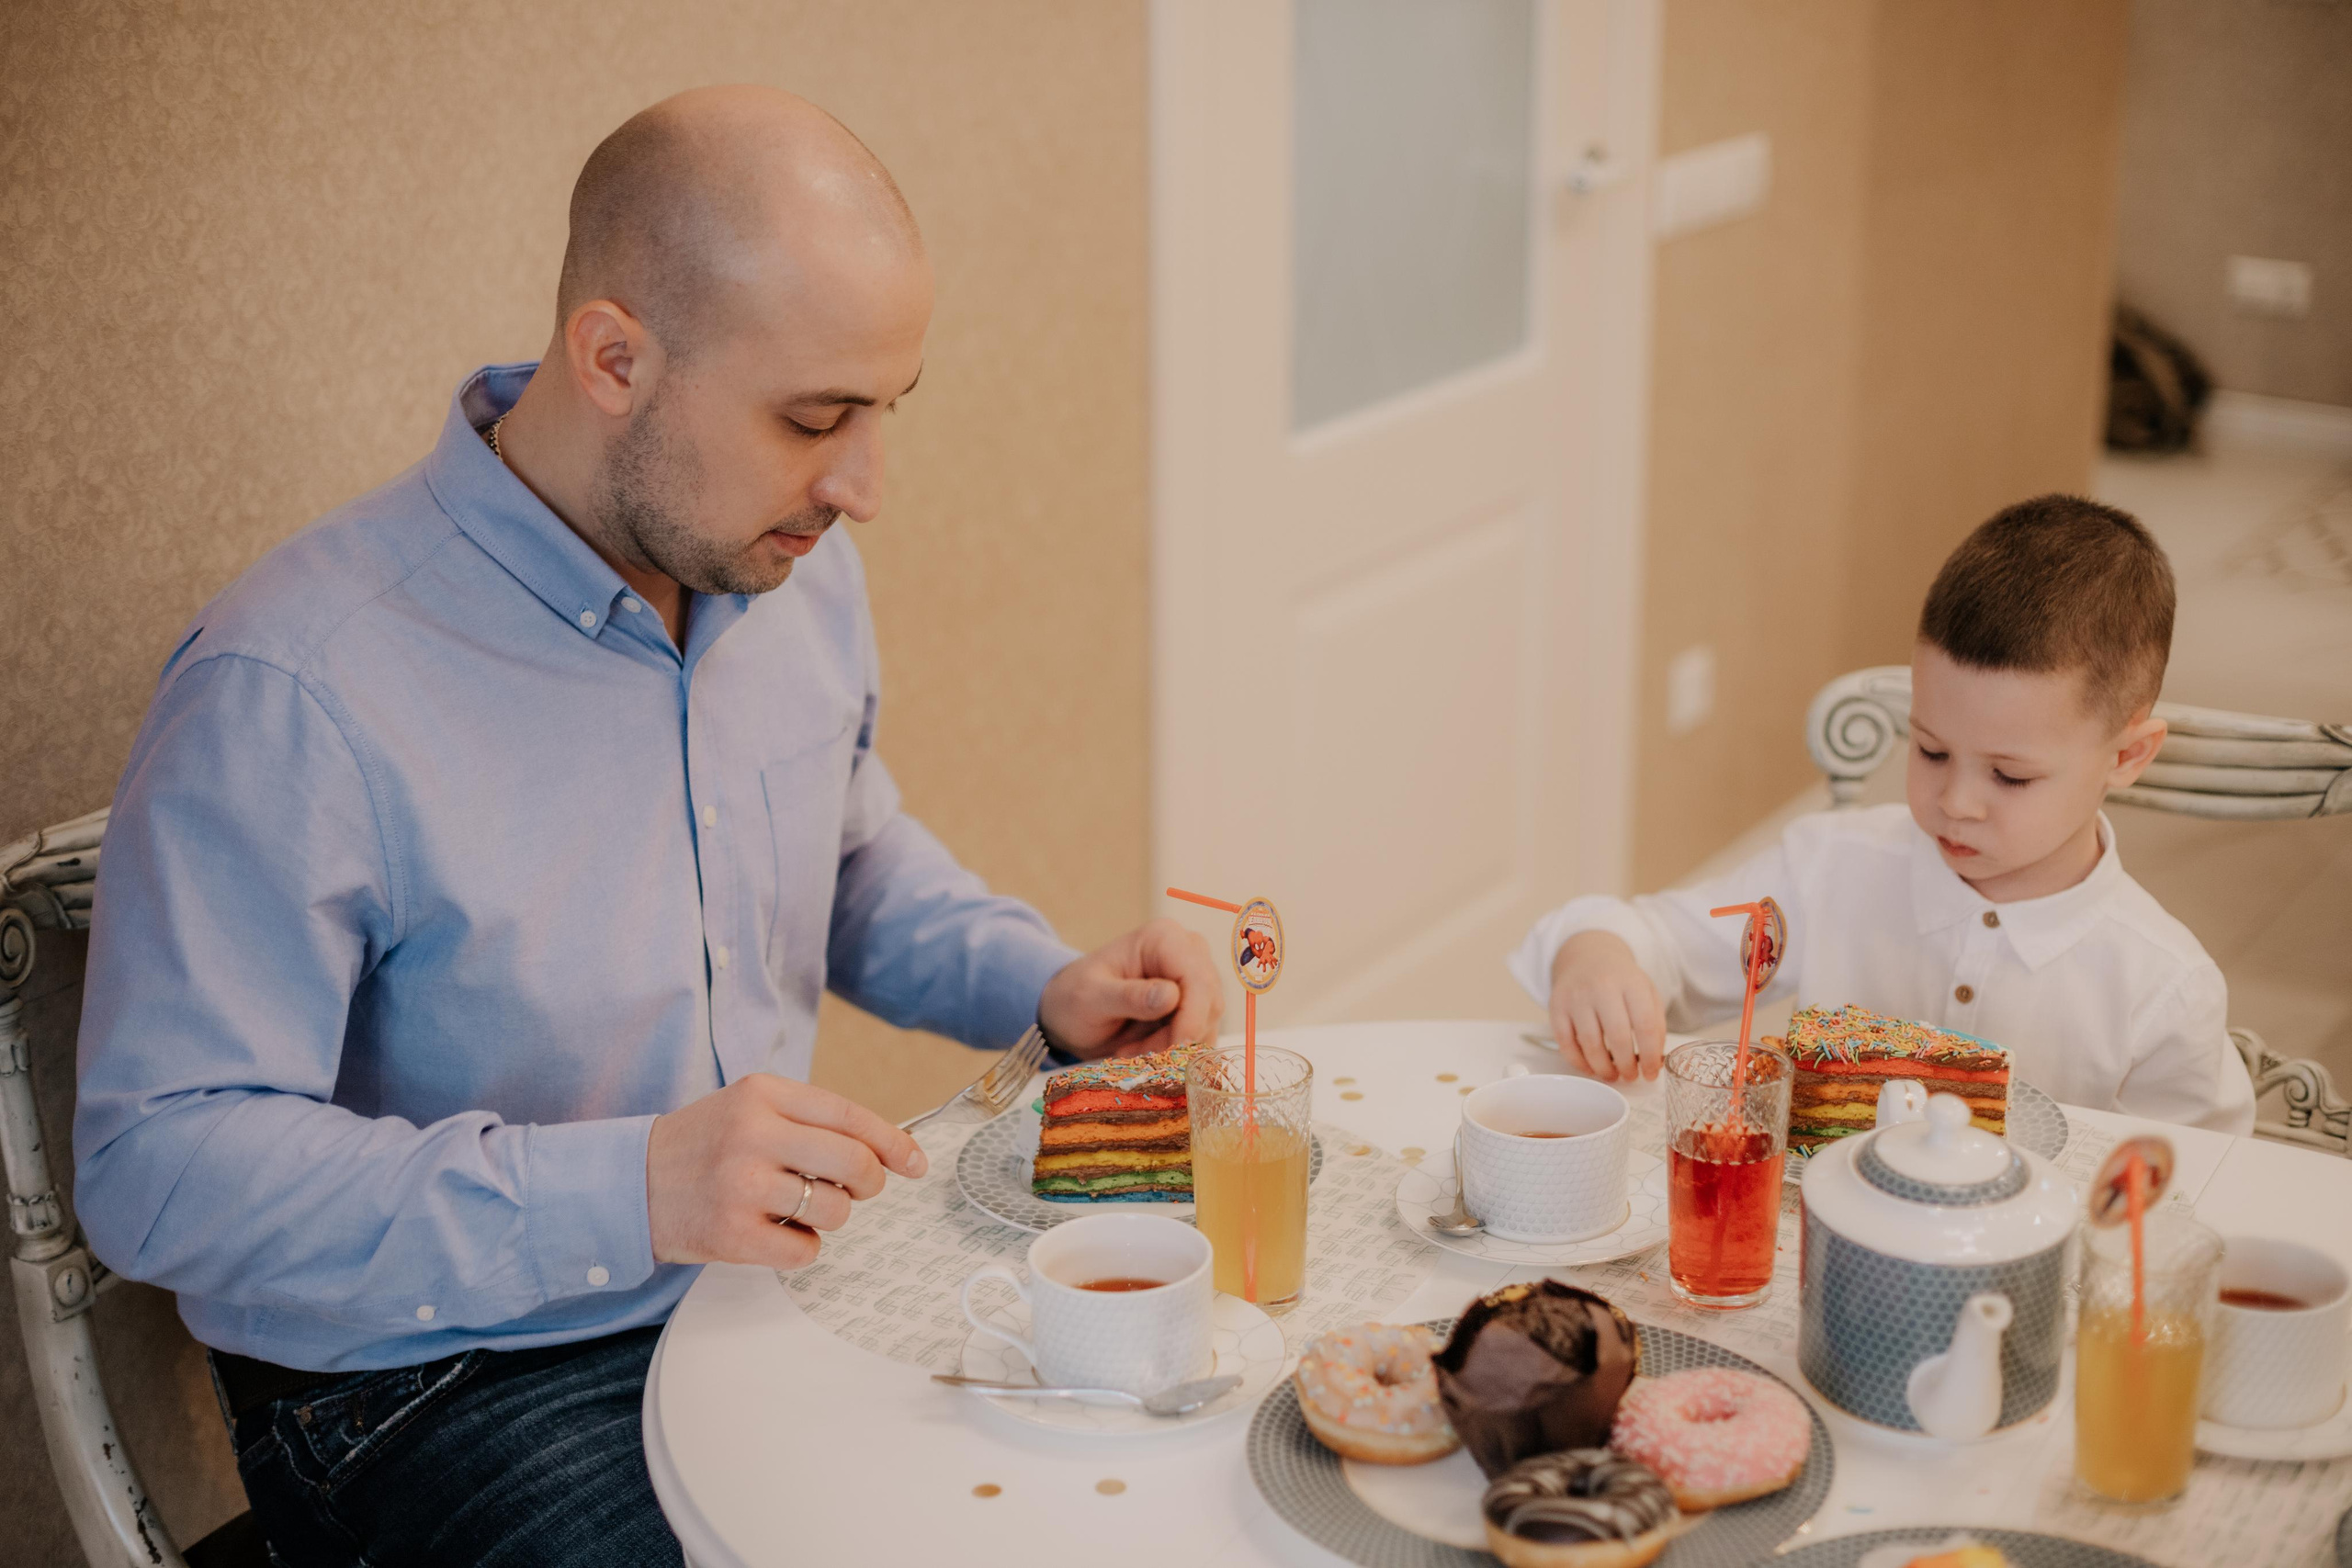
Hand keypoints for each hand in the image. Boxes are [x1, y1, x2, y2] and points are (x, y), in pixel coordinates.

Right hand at [645, 1074, 926, 1269]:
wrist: (629, 1184)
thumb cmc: (703, 1146)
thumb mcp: (749, 1107)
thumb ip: (809, 1119)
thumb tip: (886, 1150)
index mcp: (763, 1094)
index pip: (849, 1115)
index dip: (892, 1142)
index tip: (915, 1161)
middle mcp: (753, 1134)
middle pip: (854, 1163)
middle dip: (870, 1182)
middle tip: (859, 1189)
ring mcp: (741, 1185)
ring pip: (835, 1210)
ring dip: (830, 1217)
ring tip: (796, 1208)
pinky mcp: (731, 1234)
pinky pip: (805, 1251)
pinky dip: (802, 1248)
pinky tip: (775, 1233)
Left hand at [1038, 917, 1223, 1059]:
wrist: (1070, 1011)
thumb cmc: (1075, 997)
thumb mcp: (1091, 998)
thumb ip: (1129, 997)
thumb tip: (1172, 996)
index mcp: (1163, 939)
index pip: (1197, 978)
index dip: (1192, 1017)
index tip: (1173, 1048)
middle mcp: (1188, 952)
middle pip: (1209, 1002)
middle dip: (1178, 1037)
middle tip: (1138, 1053)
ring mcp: (1195, 978)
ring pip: (1208, 1023)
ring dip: (1174, 1047)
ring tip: (1133, 1050)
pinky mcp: (1196, 1004)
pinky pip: (1202, 1034)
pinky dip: (1177, 1051)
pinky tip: (1145, 1050)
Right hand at [1548, 930, 1666, 1082]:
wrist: (1587, 956)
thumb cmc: (1621, 980)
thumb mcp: (1647, 991)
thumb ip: (1655, 1024)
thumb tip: (1655, 1061)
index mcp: (1631, 983)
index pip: (1645, 1025)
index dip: (1650, 1056)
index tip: (1651, 1073)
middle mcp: (1602, 987)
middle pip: (1617, 1036)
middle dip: (1626, 1065)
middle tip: (1630, 1077)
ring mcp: (1576, 997)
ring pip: (1589, 1043)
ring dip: (1603, 1068)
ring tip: (1612, 1075)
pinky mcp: (1556, 1007)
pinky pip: (1565, 1043)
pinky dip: (1578, 1062)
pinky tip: (1590, 1067)